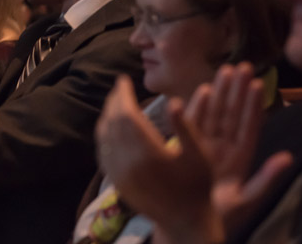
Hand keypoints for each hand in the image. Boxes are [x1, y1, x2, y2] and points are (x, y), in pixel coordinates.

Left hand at [96, 76, 221, 242]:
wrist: (185, 222)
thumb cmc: (198, 186)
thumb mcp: (199, 155)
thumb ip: (185, 126)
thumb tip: (174, 101)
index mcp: (148, 153)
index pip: (127, 114)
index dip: (123, 94)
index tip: (124, 79)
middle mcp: (128, 163)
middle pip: (113, 122)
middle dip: (114, 100)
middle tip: (119, 87)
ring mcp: (119, 174)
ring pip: (104, 136)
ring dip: (107, 115)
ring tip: (115, 102)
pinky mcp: (116, 182)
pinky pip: (102, 151)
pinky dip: (104, 134)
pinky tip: (111, 126)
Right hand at [185, 64, 292, 234]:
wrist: (189, 225)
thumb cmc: (220, 218)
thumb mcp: (248, 201)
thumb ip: (266, 179)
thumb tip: (288, 158)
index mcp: (241, 159)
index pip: (249, 126)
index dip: (254, 105)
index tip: (258, 83)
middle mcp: (224, 149)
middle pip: (232, 114)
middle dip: (237, 90)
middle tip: (242, 66)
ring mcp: (206, 146)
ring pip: (215, 114)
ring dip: (220, 92)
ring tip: (225, 70)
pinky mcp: (188, 148)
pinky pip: (194, 123)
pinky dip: (198, 107)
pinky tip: (204, 90)